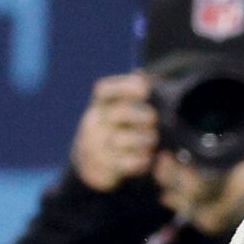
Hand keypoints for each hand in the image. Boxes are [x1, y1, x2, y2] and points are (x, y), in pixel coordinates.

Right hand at [71, 73, 158, 191]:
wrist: (88, 160)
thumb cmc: (114, 126)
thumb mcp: (117, 107)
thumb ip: (133, 91)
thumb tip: (142, 75)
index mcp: (98, 105)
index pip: (104, 90)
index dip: (125, 86)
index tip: (145, 89)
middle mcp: (93, 123)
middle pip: (121, 112)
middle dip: (144, 116)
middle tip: (154, 121)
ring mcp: (94, 146)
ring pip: (124, 140)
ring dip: (146, 140)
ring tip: (152, 140)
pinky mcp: (100, 168)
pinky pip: (127, 163)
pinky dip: (142, 160)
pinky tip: (147, 157)